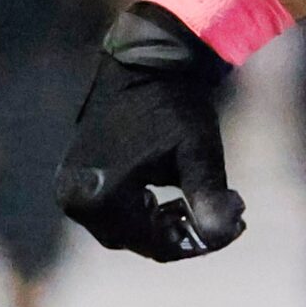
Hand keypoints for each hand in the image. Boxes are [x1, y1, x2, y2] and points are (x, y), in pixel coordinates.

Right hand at [55, 6, 245, 259]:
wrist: (143, 63)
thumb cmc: (174, 106)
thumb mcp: (199, 152)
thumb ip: (210, 196)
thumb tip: (224, 233)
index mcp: (102, 198)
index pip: (156, 244)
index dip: (200, 241)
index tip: (237, 223)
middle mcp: (75, 200)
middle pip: (137, 239)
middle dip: (182, 232)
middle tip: (224, 213)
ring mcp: (69, 189)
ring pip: (124, 227)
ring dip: (162, 223)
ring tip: (202, 202)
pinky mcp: (74, 176)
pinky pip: (111, 209)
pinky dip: (142, 209)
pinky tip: (170, 196)